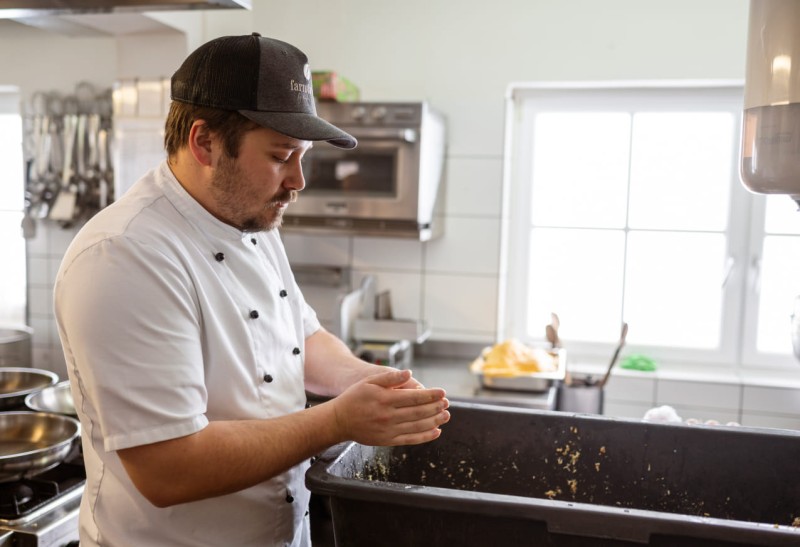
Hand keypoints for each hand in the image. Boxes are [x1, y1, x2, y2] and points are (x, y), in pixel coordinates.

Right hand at [330, 369, 449, 445]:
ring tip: (446, 416)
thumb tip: (410, 373)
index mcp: (385, 399)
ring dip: (434, 421)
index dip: (431, 395)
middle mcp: (388, 416)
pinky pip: (411, 439)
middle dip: (436, 407)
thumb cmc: (355, 398)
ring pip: (417, 426)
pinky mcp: (388, 440)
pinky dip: (425, 436)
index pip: (414, 397)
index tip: (442, 392)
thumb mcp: (369, 382)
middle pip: (418, 412)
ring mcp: (389, 430)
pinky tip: (436, 431)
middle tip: (447, 403)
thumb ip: (390, 378)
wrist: (339, 421)